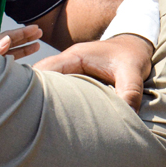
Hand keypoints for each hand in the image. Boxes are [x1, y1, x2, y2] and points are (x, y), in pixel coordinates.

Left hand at [0, 24, 42, 57]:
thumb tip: (8, 38)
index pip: (8, 37)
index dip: (22, 32)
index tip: (35, 28)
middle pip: (11, 42)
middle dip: (26, 37)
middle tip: (40, 32)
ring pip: (12, 52)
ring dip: (25, 47)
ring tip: (38, 44)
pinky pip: (10, 61)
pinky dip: (19, 57)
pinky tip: (27, 57)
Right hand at [33, 34, 153, 110]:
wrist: (135, 44)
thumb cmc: (132, 55)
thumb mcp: (133, 71)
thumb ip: (130, 92)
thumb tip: (126, 114)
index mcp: (75, 57)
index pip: (44, 69)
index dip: (34, 86)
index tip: (30, 106)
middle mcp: (66, 63)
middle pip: (39, 79)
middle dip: (34, 97)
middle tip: (32, 119)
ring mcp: (68, 71)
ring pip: (46, 85)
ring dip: (43, 100)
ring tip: (39, 122)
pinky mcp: (72, 79)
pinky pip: (57, 89)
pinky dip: (54, 101)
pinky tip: (53, 119)